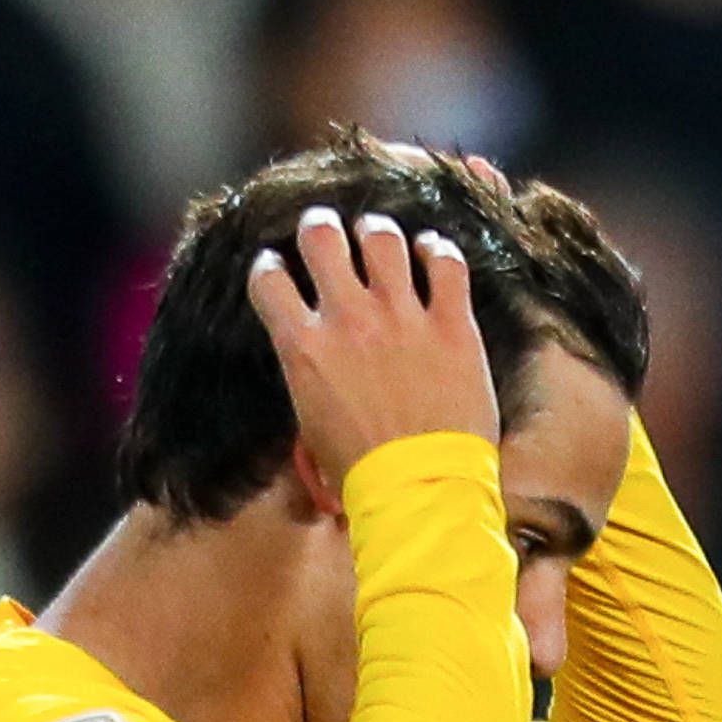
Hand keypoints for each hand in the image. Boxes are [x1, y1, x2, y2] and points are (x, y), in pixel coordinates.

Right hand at [249, 203, 495, 485]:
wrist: (419, 493)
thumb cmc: (362, 475)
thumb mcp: (311, 427)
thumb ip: (308, 380)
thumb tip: (313, 366)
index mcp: (305, 347)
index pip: (269, 279)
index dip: (270, 267)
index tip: (278, 267)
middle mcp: (349, 319)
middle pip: (321, 237)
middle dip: (318, 228)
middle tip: (324, 231)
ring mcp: (403, 317)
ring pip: (383, 237)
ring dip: (375, 231)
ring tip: (377, 235)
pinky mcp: (452, 325)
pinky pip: (446, 263)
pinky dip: (437, 249)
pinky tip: (432, 251)